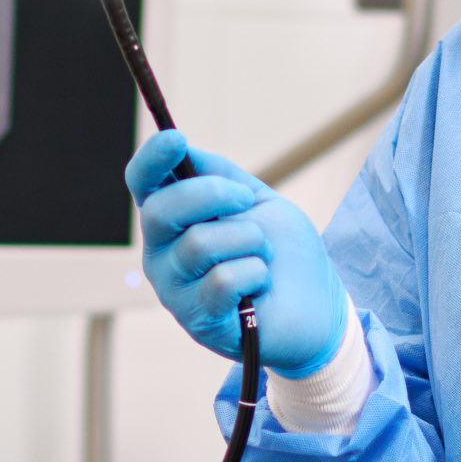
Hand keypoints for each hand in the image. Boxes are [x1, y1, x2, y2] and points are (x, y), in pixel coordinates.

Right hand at [125, 130, 348, 376]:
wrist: (317, 307)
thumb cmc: (282, 253)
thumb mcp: (256, 202)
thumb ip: (220, 176)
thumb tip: (184, 149)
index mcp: (172, 220)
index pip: (143, 184)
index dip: (151, 160)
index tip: (176, 139)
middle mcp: (161, 254)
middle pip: (161, 211)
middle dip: (211, 195)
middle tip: (246, 201)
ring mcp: (175, 291)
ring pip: (200, 244)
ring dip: (249, 240)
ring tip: (262, 254)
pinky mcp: (198, 321)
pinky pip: (223, 280)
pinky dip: (256, 274)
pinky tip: (261, 285)